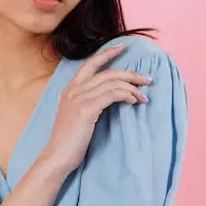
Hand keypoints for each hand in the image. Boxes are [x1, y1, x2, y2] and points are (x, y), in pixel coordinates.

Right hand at [42, 44, 150, 174]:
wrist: (58, 157)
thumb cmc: (69, 141)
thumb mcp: (76, 116)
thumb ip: (87, 103)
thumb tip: (110, 97)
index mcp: (70, 90)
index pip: (89, 64)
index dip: (106, 54)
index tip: (121, 48)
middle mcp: (73, 90)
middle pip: (107, 72)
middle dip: (130, 74)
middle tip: (147, 79)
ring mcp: (79, 98)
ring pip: (112, 82)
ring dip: (132, 88)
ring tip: (143, 97)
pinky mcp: (86, 109)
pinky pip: (112, 94)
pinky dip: (126, 95)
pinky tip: (133, 101)